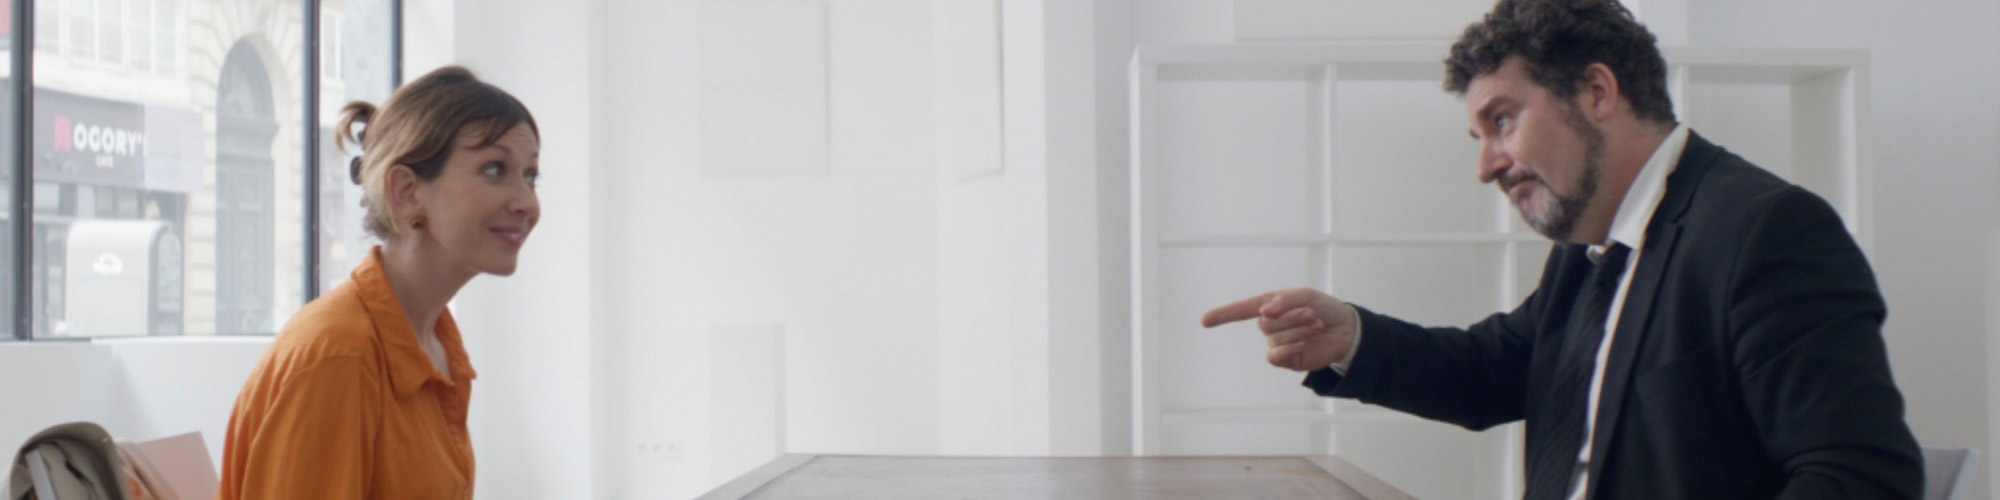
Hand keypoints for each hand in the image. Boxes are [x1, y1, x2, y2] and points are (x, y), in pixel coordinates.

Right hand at [1200, 288, 1359, 371]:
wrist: (1346, 329)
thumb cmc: (1324, 308)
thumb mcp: (1306, 296)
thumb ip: (1284, 301)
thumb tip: (1264, 312)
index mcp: (1270, 306)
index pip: (1240, 310)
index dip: (1222, 315)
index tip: (1204, 321)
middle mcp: (1270, 325)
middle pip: (1266, 323)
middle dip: (1292, 317)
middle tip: (1312, 314)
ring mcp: (1277, 343)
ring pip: (1275, 338)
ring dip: (1299, 330)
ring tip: (1315, 324)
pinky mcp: (1286, 359)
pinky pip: (1276, 356)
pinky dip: (1290, 348)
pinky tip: (1304, 344)